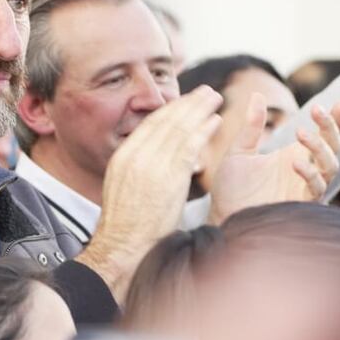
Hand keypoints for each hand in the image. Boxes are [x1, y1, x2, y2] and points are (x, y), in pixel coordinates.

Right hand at [76, 86, 223, 299]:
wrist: (123, 246)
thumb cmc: (127, 227)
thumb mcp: (123, 188)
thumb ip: (139, 169)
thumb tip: (156, 159)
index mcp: (123, 157)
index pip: (150, 126)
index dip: (171, 110)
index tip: (185, 101)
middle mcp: (135, 156)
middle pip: (165, 121)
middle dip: (188, 103)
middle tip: (206, 92)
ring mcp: (151, 165)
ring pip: (179, 129)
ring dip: (199, 110)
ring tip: (215, 99)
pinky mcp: (168, 177)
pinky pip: (189, 146)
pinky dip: (204, 131)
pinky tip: (216, 122)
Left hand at [208, 96, 339, 223]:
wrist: (221, 216)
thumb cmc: (230, 188)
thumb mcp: (239, 151)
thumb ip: (251, 126)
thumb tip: (257, 94)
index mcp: (294, 155)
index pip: (323, 135)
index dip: (334, 121)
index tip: (338, 103)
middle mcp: (305, 170)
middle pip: (333, 147)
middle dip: (330, 128)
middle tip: (317, 110)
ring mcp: (305, 188)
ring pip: (329, 166)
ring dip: (319, 147)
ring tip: (300, 132)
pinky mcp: (301, 205)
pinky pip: (315, 188)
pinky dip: (309, 174)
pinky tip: (295, 162)